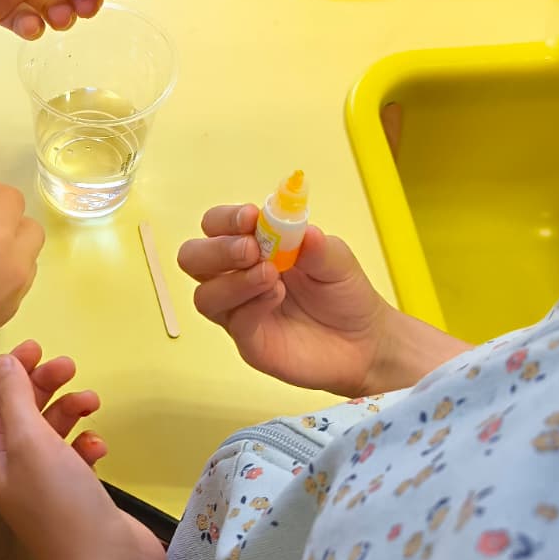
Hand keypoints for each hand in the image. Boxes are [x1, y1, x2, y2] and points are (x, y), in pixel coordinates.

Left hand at [0, 344, 165, 559]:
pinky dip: (87, 443)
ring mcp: (47, 486)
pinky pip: (76, 456)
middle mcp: (14, 473)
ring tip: (92, 401)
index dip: (4, 376)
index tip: (34, 348)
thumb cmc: (62, 503)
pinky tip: (99, 445)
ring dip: (69, 410)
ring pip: (51, 432)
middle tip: (69, 365)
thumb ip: (14, 398)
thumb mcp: (31, 442)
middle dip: (41, 386)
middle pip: (20, 415)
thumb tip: (1, 362)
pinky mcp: (78, 494)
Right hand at [177, 204, 394, 397]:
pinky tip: (277, 297)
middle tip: (252, 250)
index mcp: (252, 246)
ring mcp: (239, 311)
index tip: (250, 218)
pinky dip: (252, 305)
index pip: (215, 226)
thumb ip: (314, 243)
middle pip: (192, 258)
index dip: (225, 219)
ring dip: (235, 281)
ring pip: (205, 295)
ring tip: (271, 276)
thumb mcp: (336, 258)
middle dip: (217, 250)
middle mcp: (236, 277)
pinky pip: (234, 323)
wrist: (366, 341)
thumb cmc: (344, 293)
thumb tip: (296, 226)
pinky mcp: (250, 342)